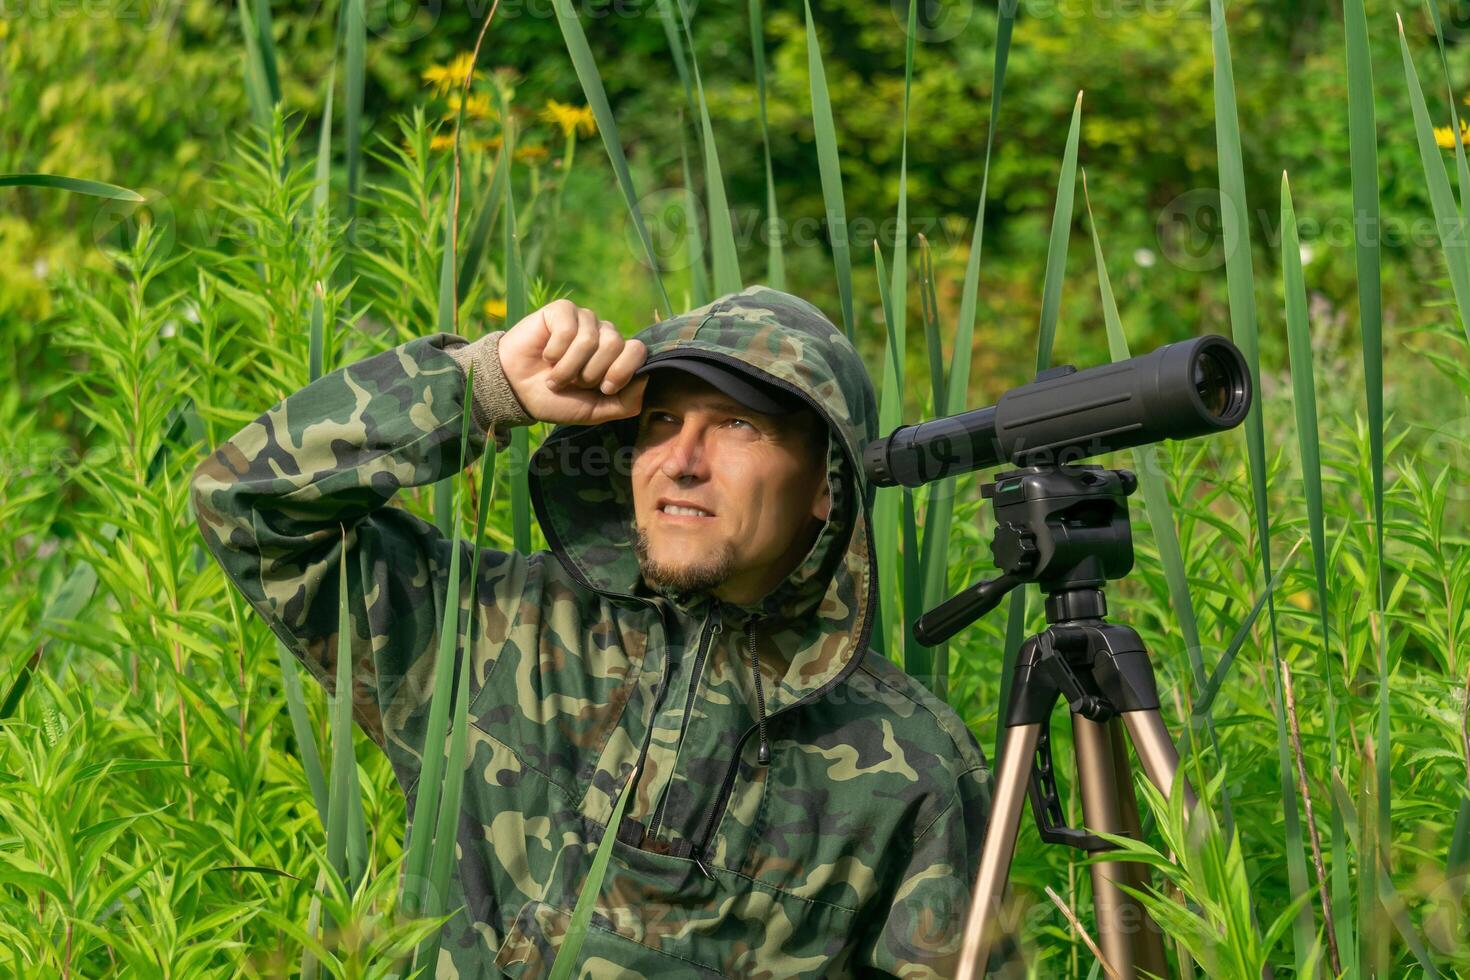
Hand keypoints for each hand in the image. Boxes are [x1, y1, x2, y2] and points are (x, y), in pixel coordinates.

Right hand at [498, 299, 648, 424]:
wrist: (516, 391)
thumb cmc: (556, 400)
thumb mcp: (594, 412)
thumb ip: (625, 403)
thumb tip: (647, 379)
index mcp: (615, 356)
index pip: (638, 351)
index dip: (622, 371)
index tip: (604, 389)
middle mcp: (603, 334)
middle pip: (616, 344)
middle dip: (591, 372)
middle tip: (574, 382)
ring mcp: (584, 320)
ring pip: (590, 339)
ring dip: (569, 366)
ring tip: (555, 375)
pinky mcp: (562, 311)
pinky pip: (568, 328)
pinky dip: (555, 350)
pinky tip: (545, 355)